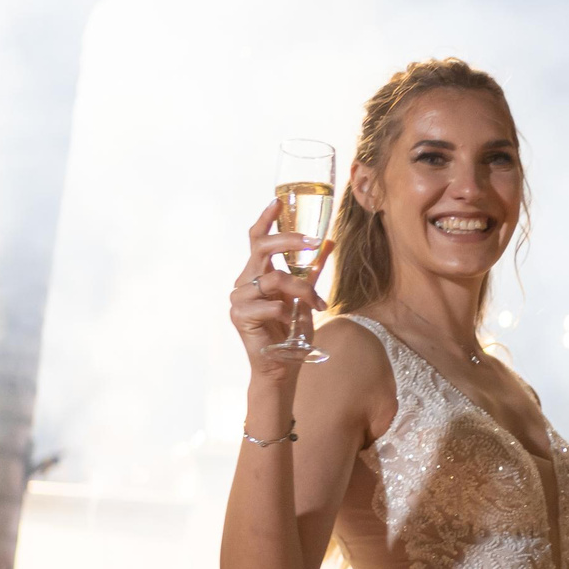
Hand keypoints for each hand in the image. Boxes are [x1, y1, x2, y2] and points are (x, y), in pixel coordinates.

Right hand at [231, 198, 332, 381]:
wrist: (282, 366)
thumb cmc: (290, 333)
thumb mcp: (306, 297)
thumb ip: (312, 270)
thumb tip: (328, 242)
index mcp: (257, 273)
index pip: (257, 239)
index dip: (267, 219)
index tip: (279, 201)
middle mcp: (245, 282)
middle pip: (262, 248)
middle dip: (289, 240)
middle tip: (314, 241)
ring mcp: (239, 298)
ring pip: (273, 278)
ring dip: (300, 289)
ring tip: (315, 303)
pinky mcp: (240, 316)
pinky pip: (270, 304)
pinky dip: (287, 311)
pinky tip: (291, 322)